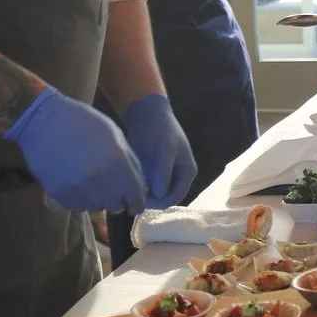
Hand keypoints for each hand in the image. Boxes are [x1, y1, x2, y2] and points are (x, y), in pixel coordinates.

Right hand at [4, 86, 144, 212]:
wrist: (42, 122)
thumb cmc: (83, 123)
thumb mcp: (115, 135)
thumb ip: (130, 162)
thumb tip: (139, 186)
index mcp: (117, 162)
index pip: (136, 197)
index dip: (136, 202)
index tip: (134, 204)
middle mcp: (100, 180)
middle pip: (116, 206)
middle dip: (116, 199)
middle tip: (109, 187)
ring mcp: (79, 189)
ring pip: (96, 208)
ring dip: (97, 199)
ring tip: (89, 181)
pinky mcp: (60, 195)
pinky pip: (77, 207)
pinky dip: (79, 199)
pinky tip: (75, 182)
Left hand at [121, 93, 196, 208]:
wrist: (146, 114)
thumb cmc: (159, 130)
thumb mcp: (164, 150)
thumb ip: (163, 173)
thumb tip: (160, 196)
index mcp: (187, 172)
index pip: (176, 197)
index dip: (160, 202)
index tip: (142, 201)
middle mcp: (178, 176)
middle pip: (166, 198)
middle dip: (151, 200)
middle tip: (133, 196)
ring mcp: (165, 175)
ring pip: (155, 194)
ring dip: (144, 195)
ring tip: (130, 190)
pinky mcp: (152, 172)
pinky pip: (147, 187)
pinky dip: (140, 188)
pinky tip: (129, 184)